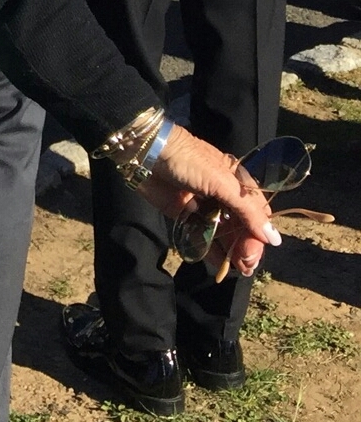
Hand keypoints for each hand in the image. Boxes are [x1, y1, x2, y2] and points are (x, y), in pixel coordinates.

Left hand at [137, 125, 278, 279]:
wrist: (145, 152)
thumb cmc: (188, 160)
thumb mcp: (222, 181)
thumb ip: (247, 211)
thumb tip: (275, 239)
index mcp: (236, 182)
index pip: (256, 213)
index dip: (259, 233)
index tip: (256, 251)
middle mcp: (222, 195)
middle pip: (241, 225)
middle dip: (246, 245)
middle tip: (247, 264)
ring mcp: (203, 205)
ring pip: (223, 232)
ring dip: (232, 251)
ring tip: (240, 269)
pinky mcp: (184, 214)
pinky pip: (201, 236)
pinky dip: (210, 250)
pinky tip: (220, 265)